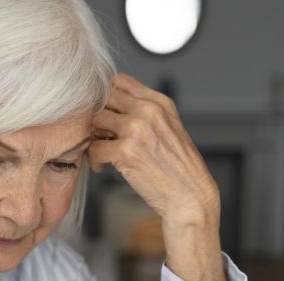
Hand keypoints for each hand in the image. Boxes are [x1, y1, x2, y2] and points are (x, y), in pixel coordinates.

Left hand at [88, 73, 219, 226]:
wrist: (190, 195)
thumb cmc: (178, 168)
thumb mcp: (168, 129)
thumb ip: (145, 114)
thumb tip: (113, 108)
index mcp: (160, 103)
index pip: (120, 82)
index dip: (106, 98)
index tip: (106, 115)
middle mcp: (149, 111)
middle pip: (105, 99)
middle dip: (98, 117)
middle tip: (101, 136)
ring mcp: (137, 130)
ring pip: (96, 121)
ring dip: (93, 138)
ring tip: (102, 152)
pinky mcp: (127, 151)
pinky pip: (94, 148)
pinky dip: (94, 160)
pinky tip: (104, 168)